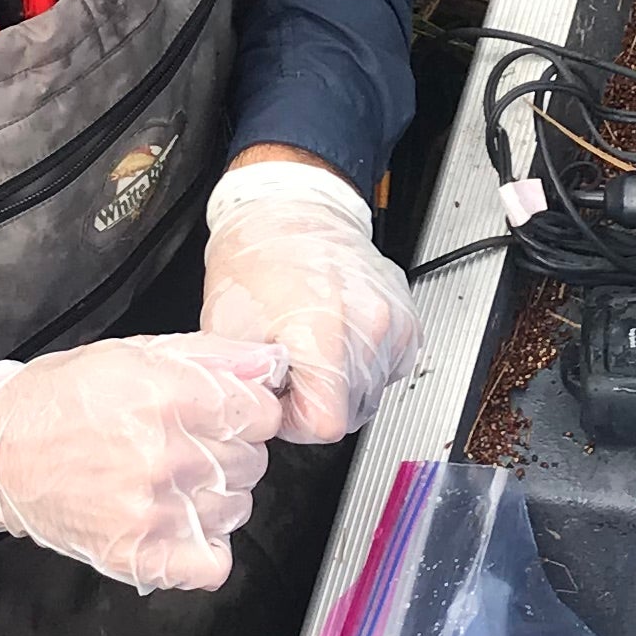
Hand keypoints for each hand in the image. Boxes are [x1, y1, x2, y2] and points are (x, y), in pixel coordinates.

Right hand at [0, 334, 286, 592]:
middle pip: (252, 462)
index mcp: (167, 396)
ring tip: (173, 482)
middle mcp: (164, 454)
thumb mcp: (132, 354)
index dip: (248, 413)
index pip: (262, 414)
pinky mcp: (138, 554)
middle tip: (187, 447)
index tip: (227, 415)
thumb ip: (209, 356)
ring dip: (216, 497)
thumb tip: (269, 363)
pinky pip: (213, 564)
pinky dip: (204, 549)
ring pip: (236, 508)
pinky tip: (178, 524)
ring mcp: (153, 509)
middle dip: (230, 452)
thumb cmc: (58, 400)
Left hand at [197, 155, 418, 442]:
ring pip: (372, 393)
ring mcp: (394, 323)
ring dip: (342, 385)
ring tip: (315, 349)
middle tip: (292, 368)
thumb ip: (246, 384)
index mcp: (323, 334)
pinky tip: (341, 341)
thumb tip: (254, 416)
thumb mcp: (228, 329)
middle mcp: (369, 328)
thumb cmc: (257, 259)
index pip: (324, 424)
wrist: (291, 210)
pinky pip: (391, 369)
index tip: (280, 395)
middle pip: (351, 413)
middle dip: (316, 401)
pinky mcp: (408, 319)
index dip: (293, 419)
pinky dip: (366, 366)